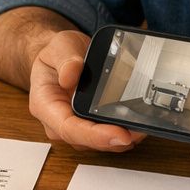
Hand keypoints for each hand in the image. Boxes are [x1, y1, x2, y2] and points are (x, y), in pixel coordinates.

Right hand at [28, 29, 143, 151]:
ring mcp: (74, 126)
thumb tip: (70, 75)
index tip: (119, 135)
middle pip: (87, 141)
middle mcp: (58, 122)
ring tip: (144, 126)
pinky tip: (138, 123)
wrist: (61, 56)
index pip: (69, 129)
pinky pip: (106, 136)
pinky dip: (123, 131)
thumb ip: (65, 59)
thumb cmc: (56, 54)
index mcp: (45, 105)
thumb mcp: (59, 46)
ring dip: (122, 138)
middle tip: (141, 130)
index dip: (95, 136)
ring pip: (98, 143)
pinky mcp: (89, 126)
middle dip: (114, 140)